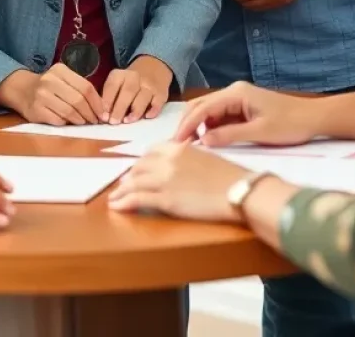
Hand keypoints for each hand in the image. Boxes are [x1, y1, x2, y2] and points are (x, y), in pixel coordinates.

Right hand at [0, 65, 106, 124]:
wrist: (22, 90)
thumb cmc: (49, 86)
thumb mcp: (64, 79)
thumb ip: (80, 89)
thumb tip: (101, 109)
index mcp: (60, 70)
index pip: (86, 87)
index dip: (97, 102)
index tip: (103, 113)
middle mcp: (50, 81)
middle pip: (78, 100)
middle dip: (90, 113)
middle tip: (95, 121)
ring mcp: (41, 96)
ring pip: (69, 112)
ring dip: (80, 120)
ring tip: (84, 122)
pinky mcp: (36, 110)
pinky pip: (58, 120)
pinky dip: (66, 123)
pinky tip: (69, 123)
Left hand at [102, 56, 171, 124]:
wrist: (153, 68)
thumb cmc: (129, 83)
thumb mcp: (117, 83)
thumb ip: (110, 97)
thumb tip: (104, 117)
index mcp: (120, 75)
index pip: (112, 86)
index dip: (107, 101)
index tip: (103, 115)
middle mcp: (135, 77)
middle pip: (128, 92)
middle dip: (120, 108)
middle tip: (113, 122)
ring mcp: (149, 85)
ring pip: (143, 97)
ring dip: (135, 111)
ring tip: (127, 121)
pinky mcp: (161, 93)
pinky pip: (157, 102)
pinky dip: (153, 110)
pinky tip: (147, 117)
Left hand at [108, 143, 251, 221]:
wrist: (239, 191)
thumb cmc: (231, 177)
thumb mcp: (207, 158)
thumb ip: (189, 158)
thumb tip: (182, 167)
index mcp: (179, 147)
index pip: (152, 151)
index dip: (143, 162)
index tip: (138, 169)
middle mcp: (168, 160)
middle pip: (140, 166)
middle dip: (130, 176)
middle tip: (124, 184)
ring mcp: (165, 179)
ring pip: (134, 182)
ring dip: (122, 190)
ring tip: (115, 197)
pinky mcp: (166, 199)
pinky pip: (137, 199)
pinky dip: (123, 202)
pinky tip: (116, 206)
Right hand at [174, 82, 326, 147]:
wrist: (313, 118)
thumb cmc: (290, 124)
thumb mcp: (259, 133)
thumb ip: (229, 136)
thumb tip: (203, 142)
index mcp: (236, 94)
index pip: (203, 108)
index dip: (187, 125)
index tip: (176, 142)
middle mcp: (233, 92)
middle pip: (201, 106)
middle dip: (188, 124)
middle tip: (177, 146)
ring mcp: (238, 98)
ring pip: (209, 111)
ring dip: (198, 126)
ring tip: (189, 146)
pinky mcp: (243, 107)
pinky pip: (220, 116)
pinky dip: (210, 127)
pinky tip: (207, 140)